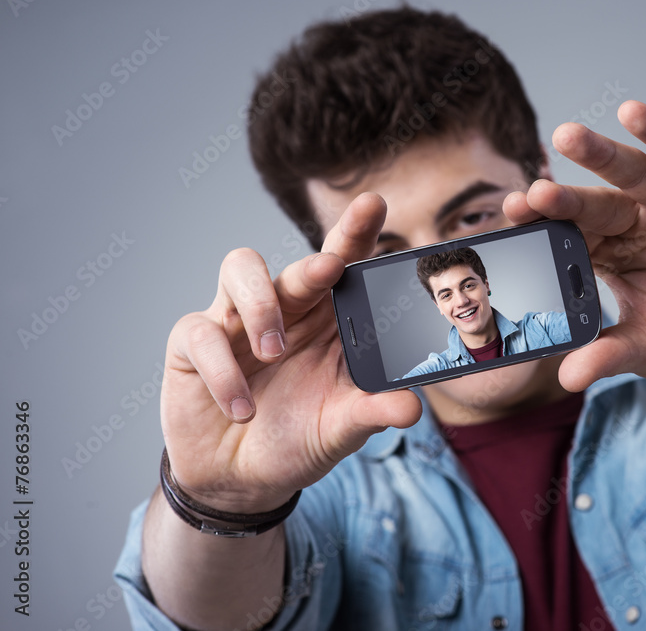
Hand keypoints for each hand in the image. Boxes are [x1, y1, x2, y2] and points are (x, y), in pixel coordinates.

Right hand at [160, 194, 420, 511]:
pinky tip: (240, 407)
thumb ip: (372, 411)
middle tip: (329, 266)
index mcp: (328, 318)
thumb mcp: (341, 428)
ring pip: (240, 268)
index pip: (345, 264)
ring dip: (260, 306)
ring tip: (272, 351)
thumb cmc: (298, 438)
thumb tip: (413, 407)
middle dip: (314, 258)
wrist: (241, 480)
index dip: (356, 231)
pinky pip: (201, 332)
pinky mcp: (194, 343)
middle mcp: (286, 309)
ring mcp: (237, 320)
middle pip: (297, 262)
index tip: (374, 204)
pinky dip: (223, 371)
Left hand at [504, 100, 645, 393]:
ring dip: (599, 153)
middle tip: (531, 196)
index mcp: (614, 259)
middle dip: (562, 200)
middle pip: (593, 205)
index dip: (543, 230)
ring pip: (631, 173)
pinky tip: (633, 114)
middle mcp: (639, 225)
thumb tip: (567, 376)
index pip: (571, 239)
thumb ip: (612, 354)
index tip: (511, 222)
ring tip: (567, 137)